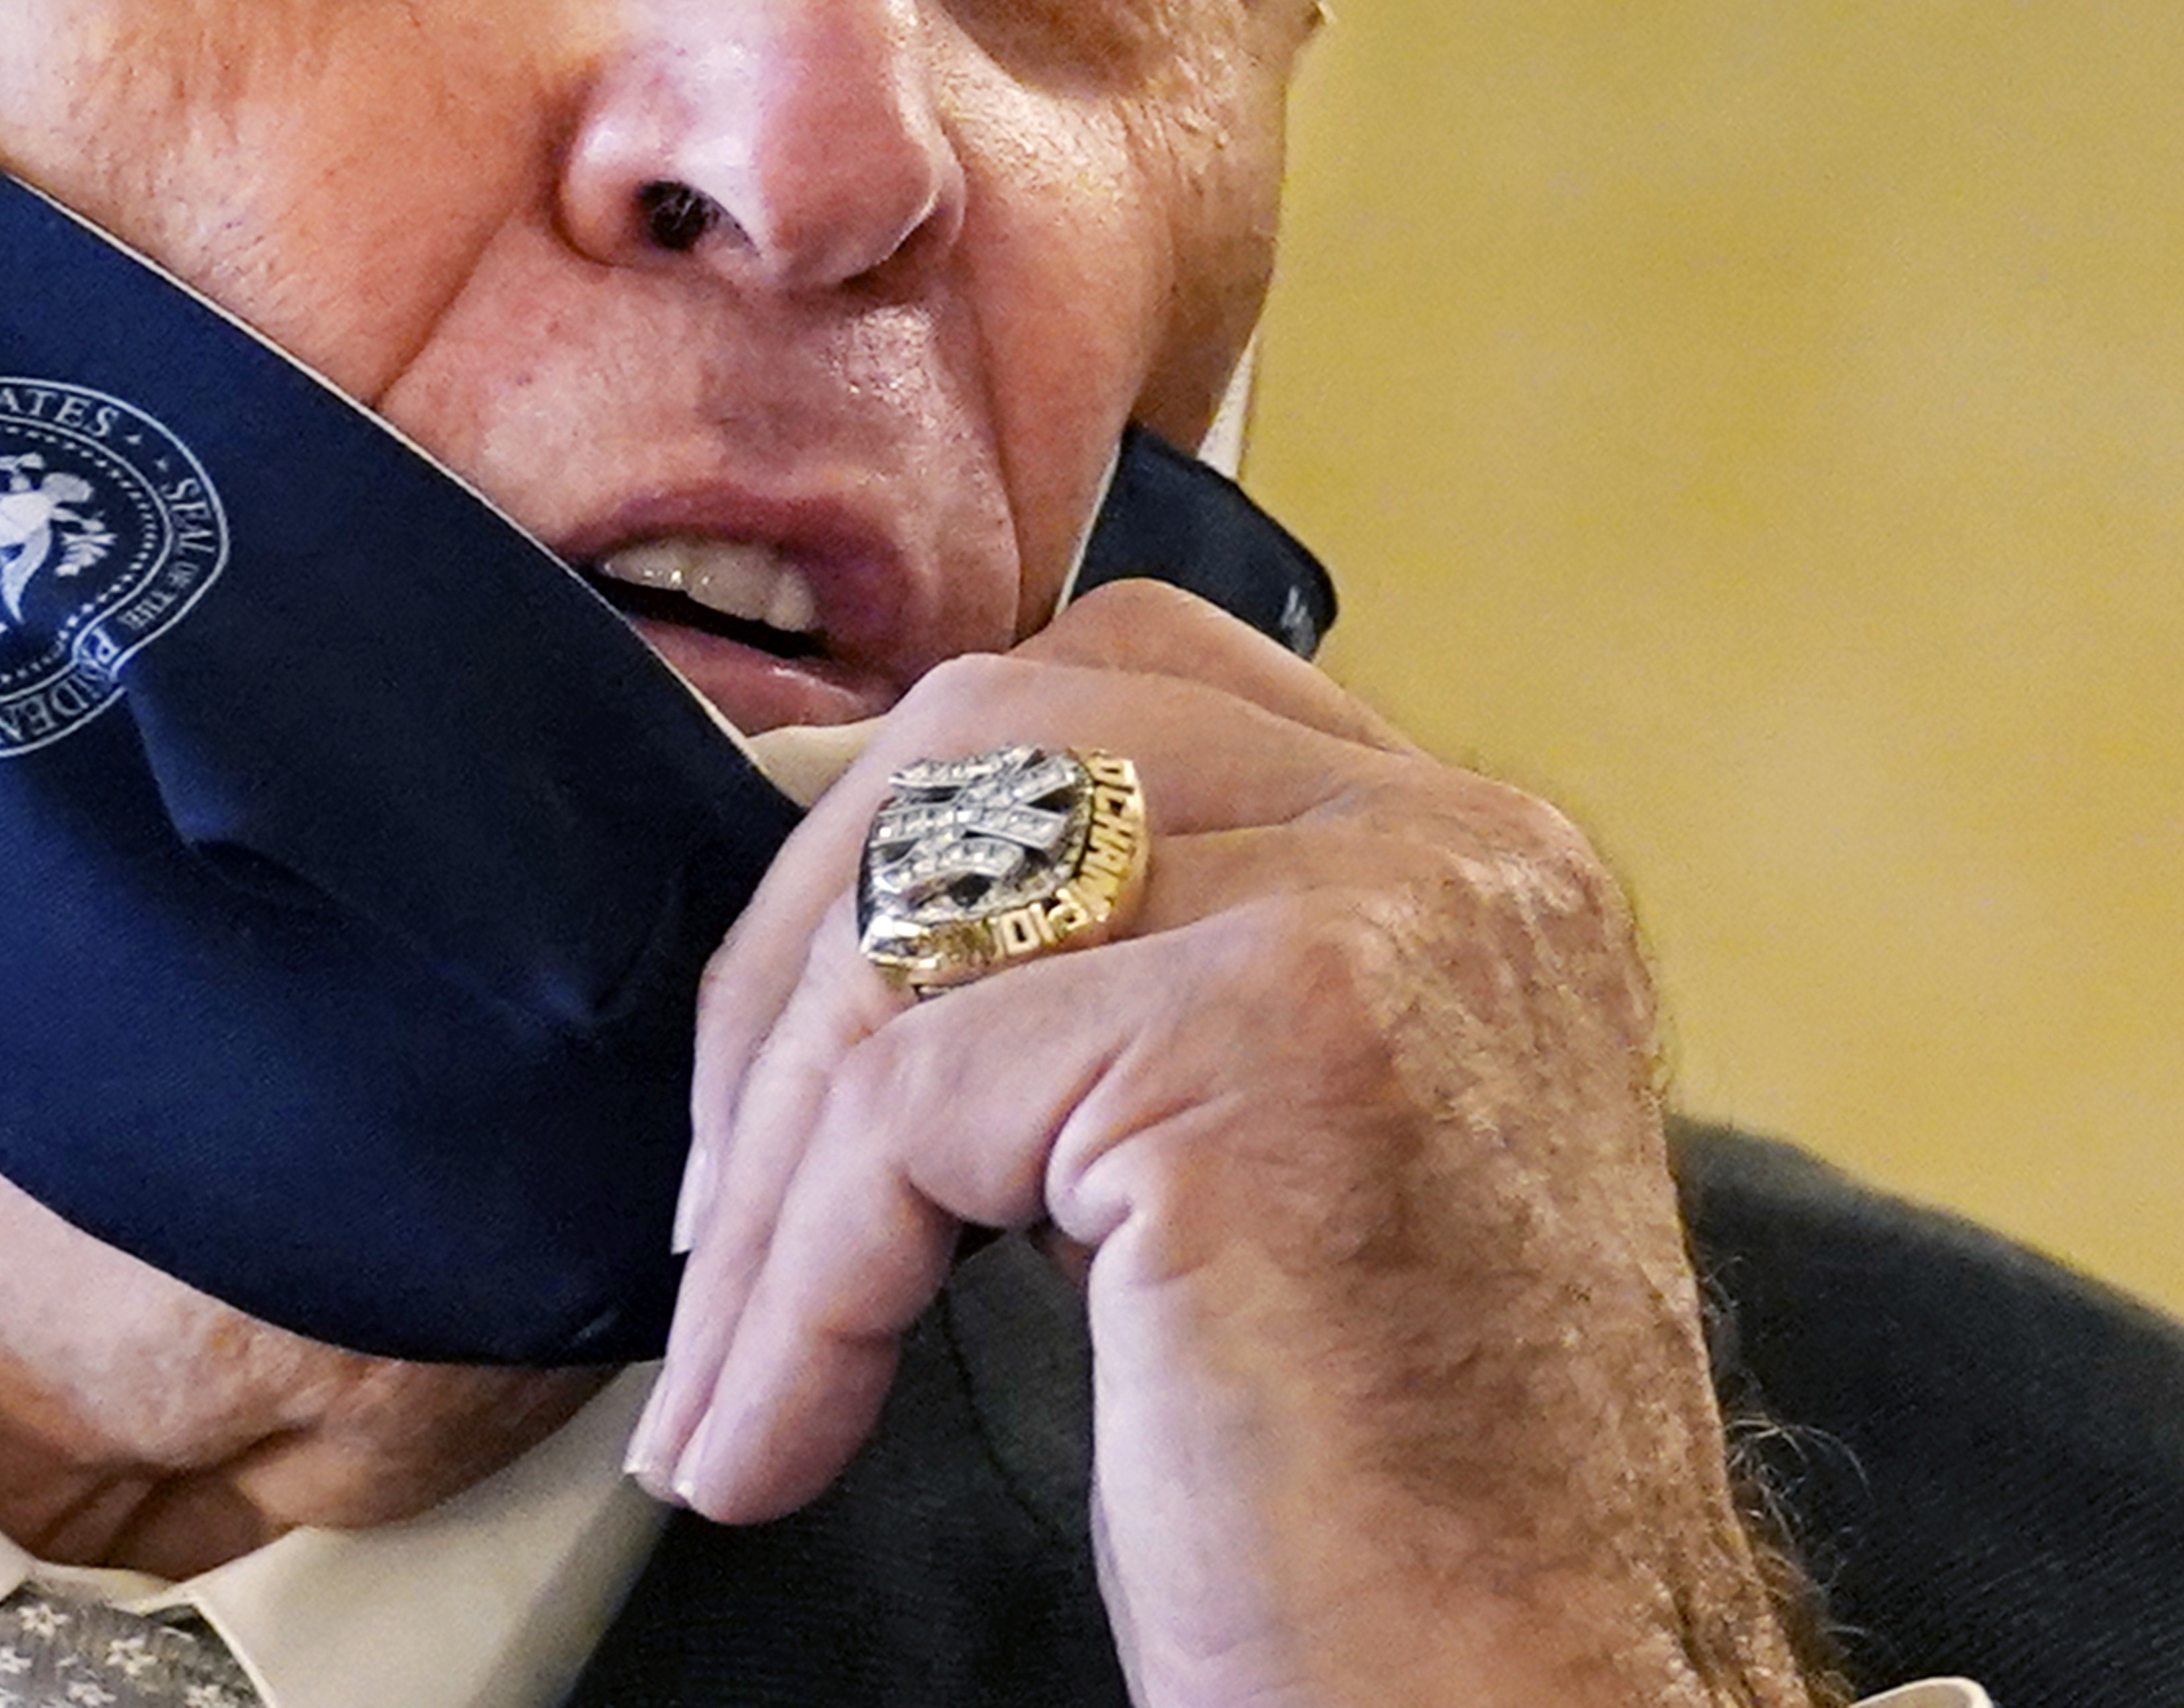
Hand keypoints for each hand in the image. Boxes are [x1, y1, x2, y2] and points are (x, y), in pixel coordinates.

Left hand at [625, 582, 1829, 1707]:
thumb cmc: (1390, 1507)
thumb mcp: (1281, 1164)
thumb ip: (1146, 987)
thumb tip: (869, 932)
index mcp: (1465, 852)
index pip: (1114, 677)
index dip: (903, 836)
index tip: (799, 1056)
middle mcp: (1450, 843)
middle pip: (988, 735)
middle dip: (795, 960)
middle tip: (718, 1201)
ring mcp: (1376, 919)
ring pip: (922, 922)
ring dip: (766, 1168)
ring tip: (729, 1368)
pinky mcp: (1273, 1046)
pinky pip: (906, 1111)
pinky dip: (796, 1293)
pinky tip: (775, 1439)